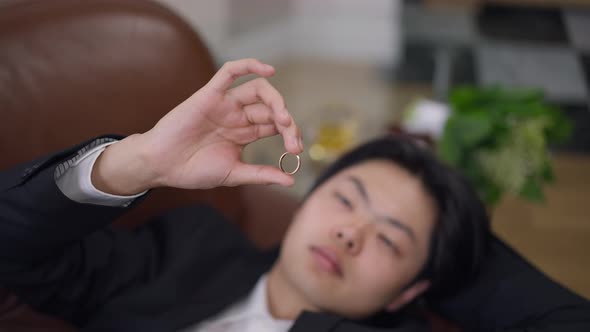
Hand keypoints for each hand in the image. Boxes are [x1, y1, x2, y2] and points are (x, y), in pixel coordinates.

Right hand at [92, 59, 302, 194]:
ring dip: (276, 101)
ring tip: (284, 118)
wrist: (163, 166)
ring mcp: (225, 104)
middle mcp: (238, 115)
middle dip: (287, 123)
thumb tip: (291, 181)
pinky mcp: (210, 95)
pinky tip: (268, 70)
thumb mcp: (234, 174)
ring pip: (258, 90)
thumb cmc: (194, 170)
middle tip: (293, 141)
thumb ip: (262, 175)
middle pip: (271, 109)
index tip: (296, 151)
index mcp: (245, 132)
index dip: (291, 134)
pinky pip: (230, 72)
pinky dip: (249, 66)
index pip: (276, 125)